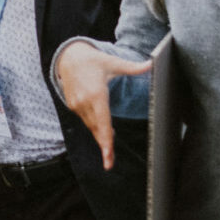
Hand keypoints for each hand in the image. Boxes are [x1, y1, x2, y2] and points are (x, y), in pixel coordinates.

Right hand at [57, 42, 151, 169]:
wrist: (67, 56)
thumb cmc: (92, 60)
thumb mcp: (113, 62)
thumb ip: (133, 67)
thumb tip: (151, 63)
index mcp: (96, 95)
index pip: (103, 123)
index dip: (106, 142)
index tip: (108, 156)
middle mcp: (85, 103)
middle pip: (97, 130)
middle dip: (104, 146)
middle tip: (110, 163)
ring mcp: (77, 105)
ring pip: (92, 126)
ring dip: (101, 137)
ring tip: (109, 149)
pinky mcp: (73, 105)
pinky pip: (86, 120)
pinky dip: (95, 127)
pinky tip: (102, 130)